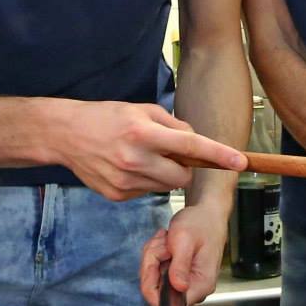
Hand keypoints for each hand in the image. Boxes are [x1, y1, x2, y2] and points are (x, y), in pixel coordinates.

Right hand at [54, 102, 245, 200]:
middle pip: (183, 177)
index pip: (191, 147)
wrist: (66, 134)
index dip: (219, 155)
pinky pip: (146, 192)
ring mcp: (125, 181)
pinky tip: (127, 167)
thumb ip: (173, 125)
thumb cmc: (107, 117)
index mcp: (144, 133)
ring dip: (164, 175)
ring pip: (166, 187)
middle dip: (185, 169)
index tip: (240, 161)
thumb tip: (195, 142)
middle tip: (170, 155)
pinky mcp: (116, 195)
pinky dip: (145, 182)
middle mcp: (135, 159)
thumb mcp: (142, 110)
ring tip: (142, 157)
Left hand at [138, 203, 228, 305]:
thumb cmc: (201, 224)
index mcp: (200, 285)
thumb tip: (178, 287)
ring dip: (154, 255)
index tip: (155, 262)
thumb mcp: (185, 240)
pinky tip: (167, 244)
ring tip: (168, 240)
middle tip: (165, 244)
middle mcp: (194, 288)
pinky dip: (156, 254)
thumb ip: (180, 265)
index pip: (168, 304)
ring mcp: (185, 282)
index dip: (152, 285)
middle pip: (155, 289)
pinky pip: (155, 270)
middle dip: (152, 262)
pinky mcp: (178, 276)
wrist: (207, 214)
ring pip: (152, 277)